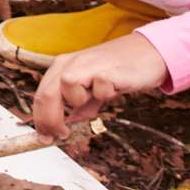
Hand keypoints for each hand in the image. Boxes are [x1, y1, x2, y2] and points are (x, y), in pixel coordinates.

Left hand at [32, 33, 169, 139]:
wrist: (148, 52)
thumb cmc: (119, 69)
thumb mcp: (94, 89)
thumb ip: (81, 107)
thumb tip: (68, 127)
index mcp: (63, 66)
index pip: (42, 95)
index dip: (41, 120)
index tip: (46, 138)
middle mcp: (71, 63)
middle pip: (47, 94)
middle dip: (50, 120)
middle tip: (60, 136)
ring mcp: (88, 63)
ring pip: (66, 85)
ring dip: (76, 101)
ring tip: (95, 99)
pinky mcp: (108, 68)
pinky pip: (99, 85)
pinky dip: (103, 93)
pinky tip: (114, 88)